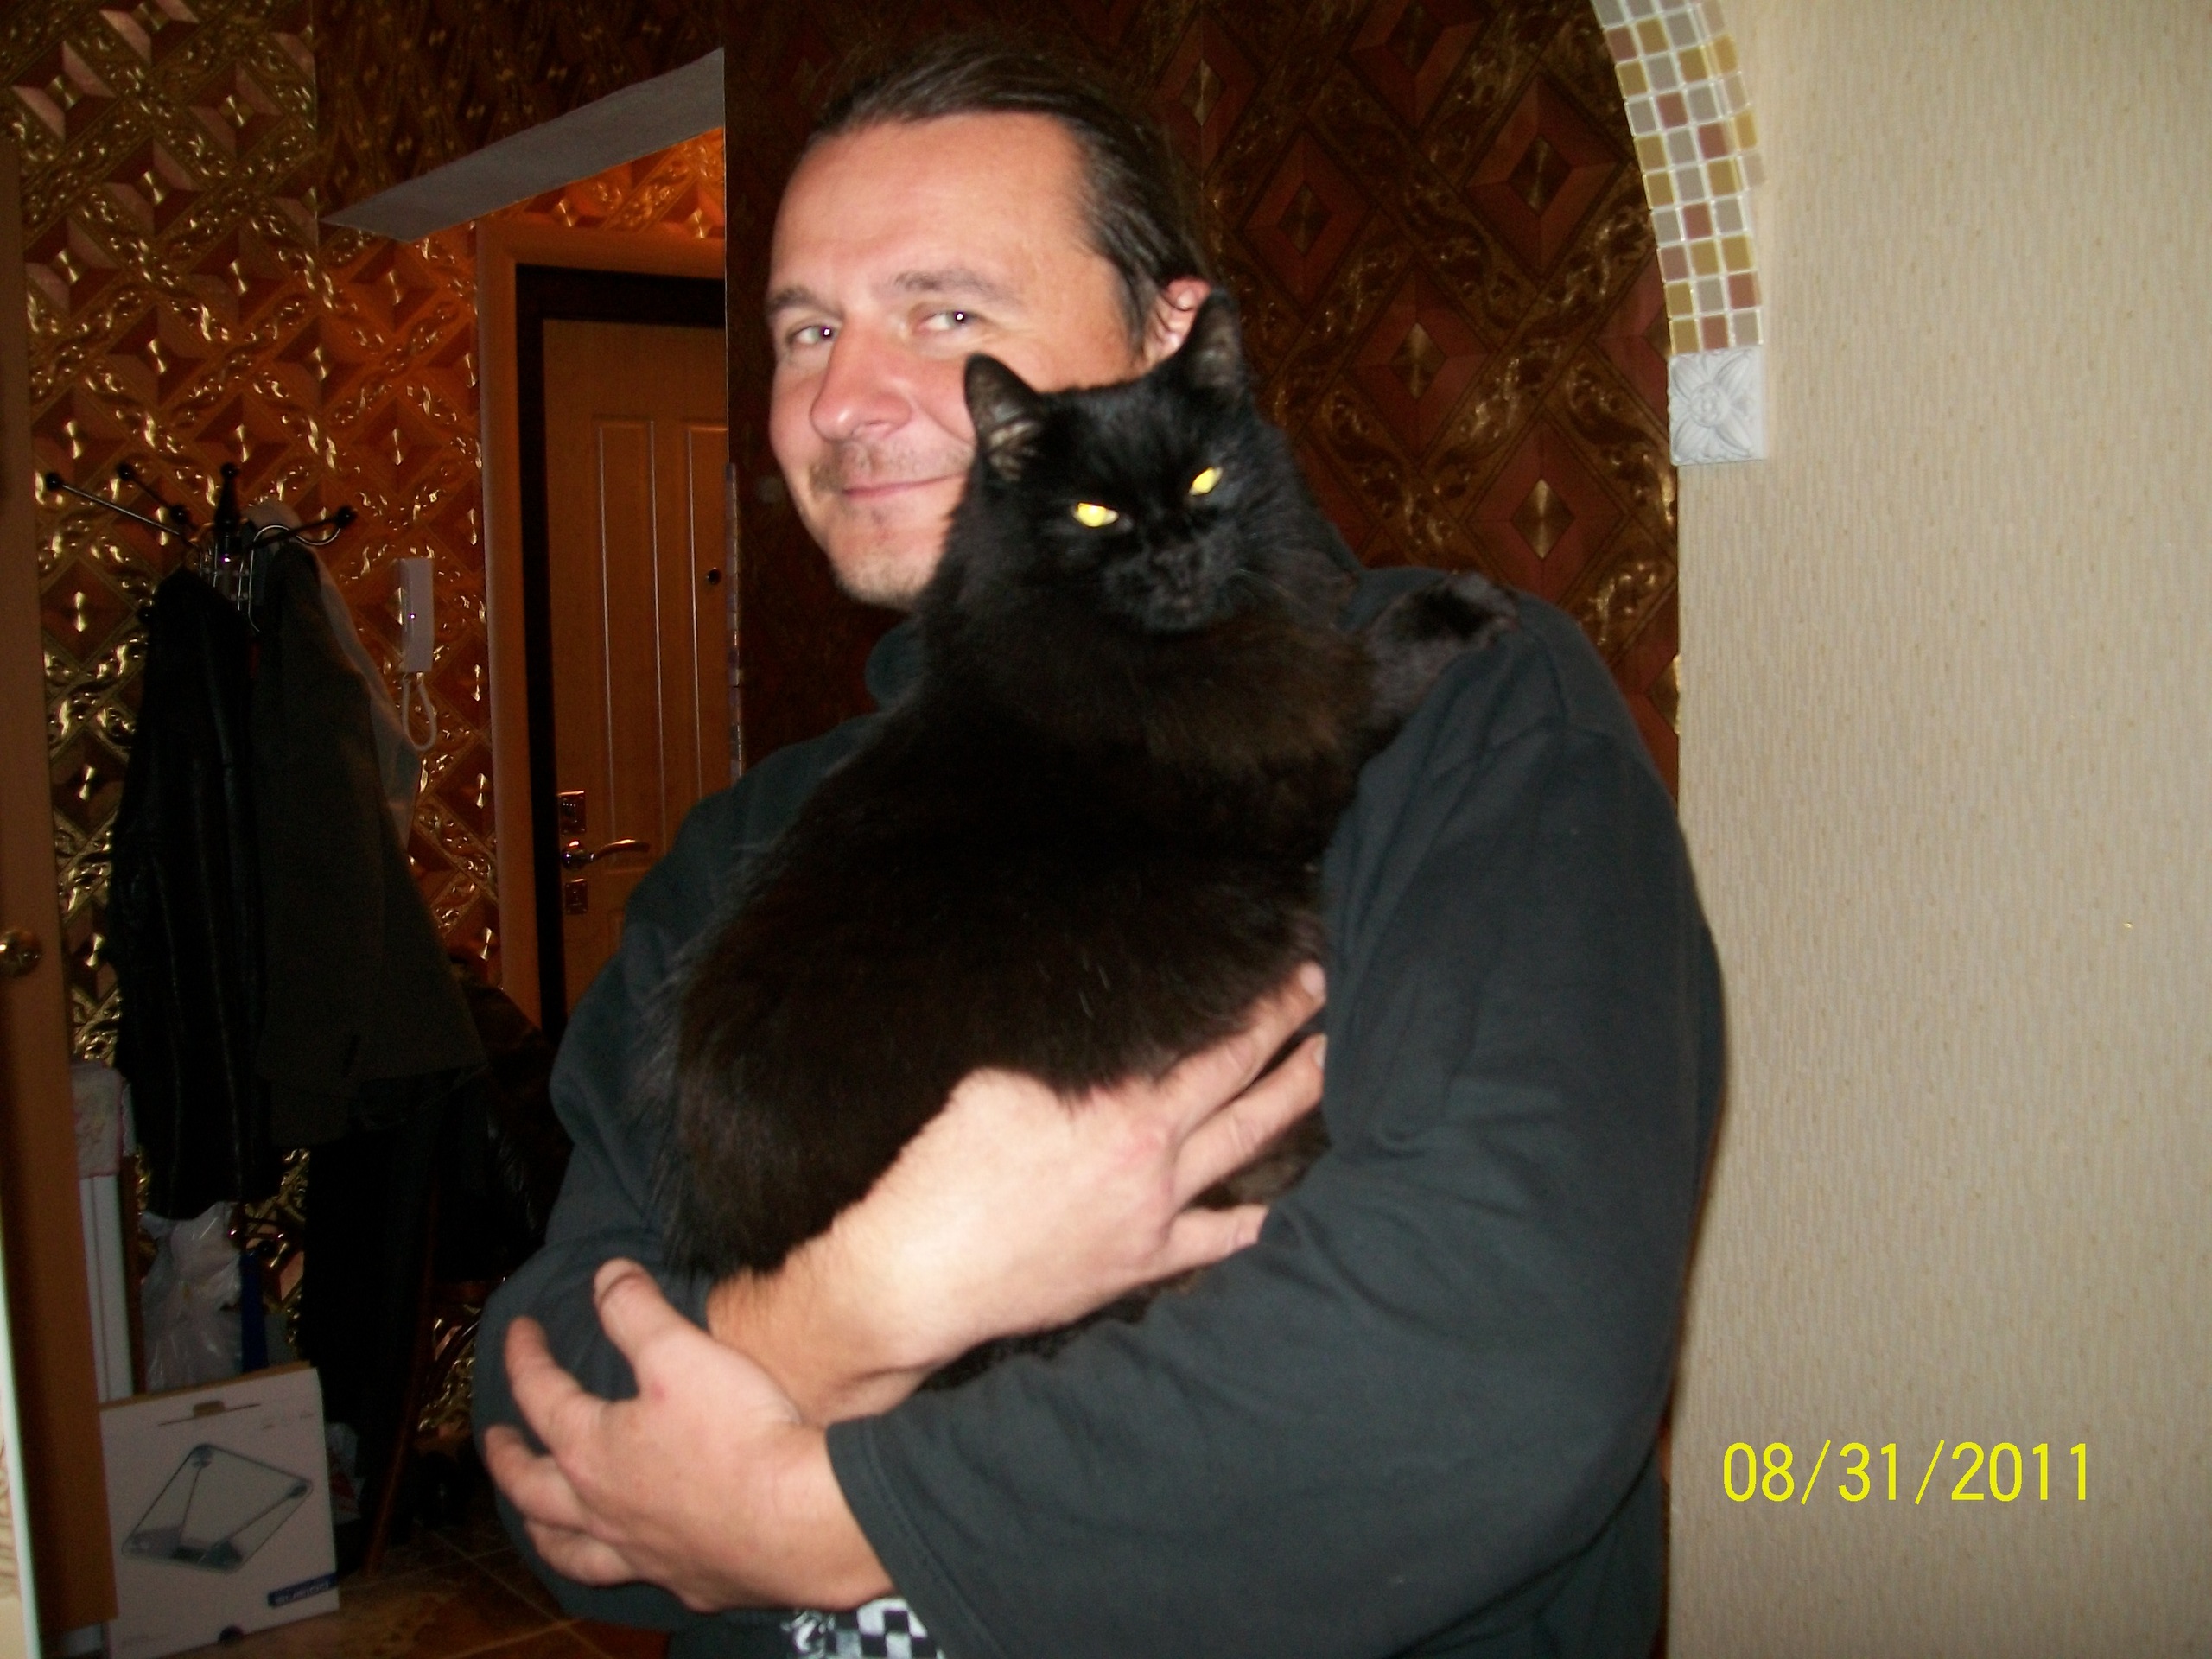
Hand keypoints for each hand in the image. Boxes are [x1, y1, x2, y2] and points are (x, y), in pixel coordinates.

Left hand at [485, 1261, 890, 1610]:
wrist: (797, 1519)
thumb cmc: (735, 1431)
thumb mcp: (681, 1351)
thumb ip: (635, 1309)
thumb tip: (605, 1275)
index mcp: (590, 1450)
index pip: (539, 1396)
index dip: (525, 1356)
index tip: (520, 1331)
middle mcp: (601, 1510)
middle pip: (532, 1488)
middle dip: (508, 1459)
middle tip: (496, 1442)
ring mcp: (640, 1553)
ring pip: (569, 1549)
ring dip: (544, 1531)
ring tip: (536, 1523)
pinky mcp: (688, 1582)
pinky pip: (634, 1576)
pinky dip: (621, 1563)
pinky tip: (636, 1556)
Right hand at [711, 965, 1326, 1416]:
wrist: (922, 1275)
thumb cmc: (944, 1174)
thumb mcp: (994, 1085)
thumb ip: (1062, 1060)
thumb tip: (1097, 1037)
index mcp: (1119, 1105)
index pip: (1210, 1044)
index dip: (1257, 1008)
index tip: (1288, 976)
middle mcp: (1151, 1156)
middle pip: (1241, 1084)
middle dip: (1288, 1034)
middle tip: (1322, 993)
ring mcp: (1154, 1214)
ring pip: (1243, 1149)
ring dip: (1291, 1102)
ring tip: (1326, 1065)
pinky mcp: (1139, 1263)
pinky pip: (1212, 1241)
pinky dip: (1249, 1222)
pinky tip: (1277, 1208)